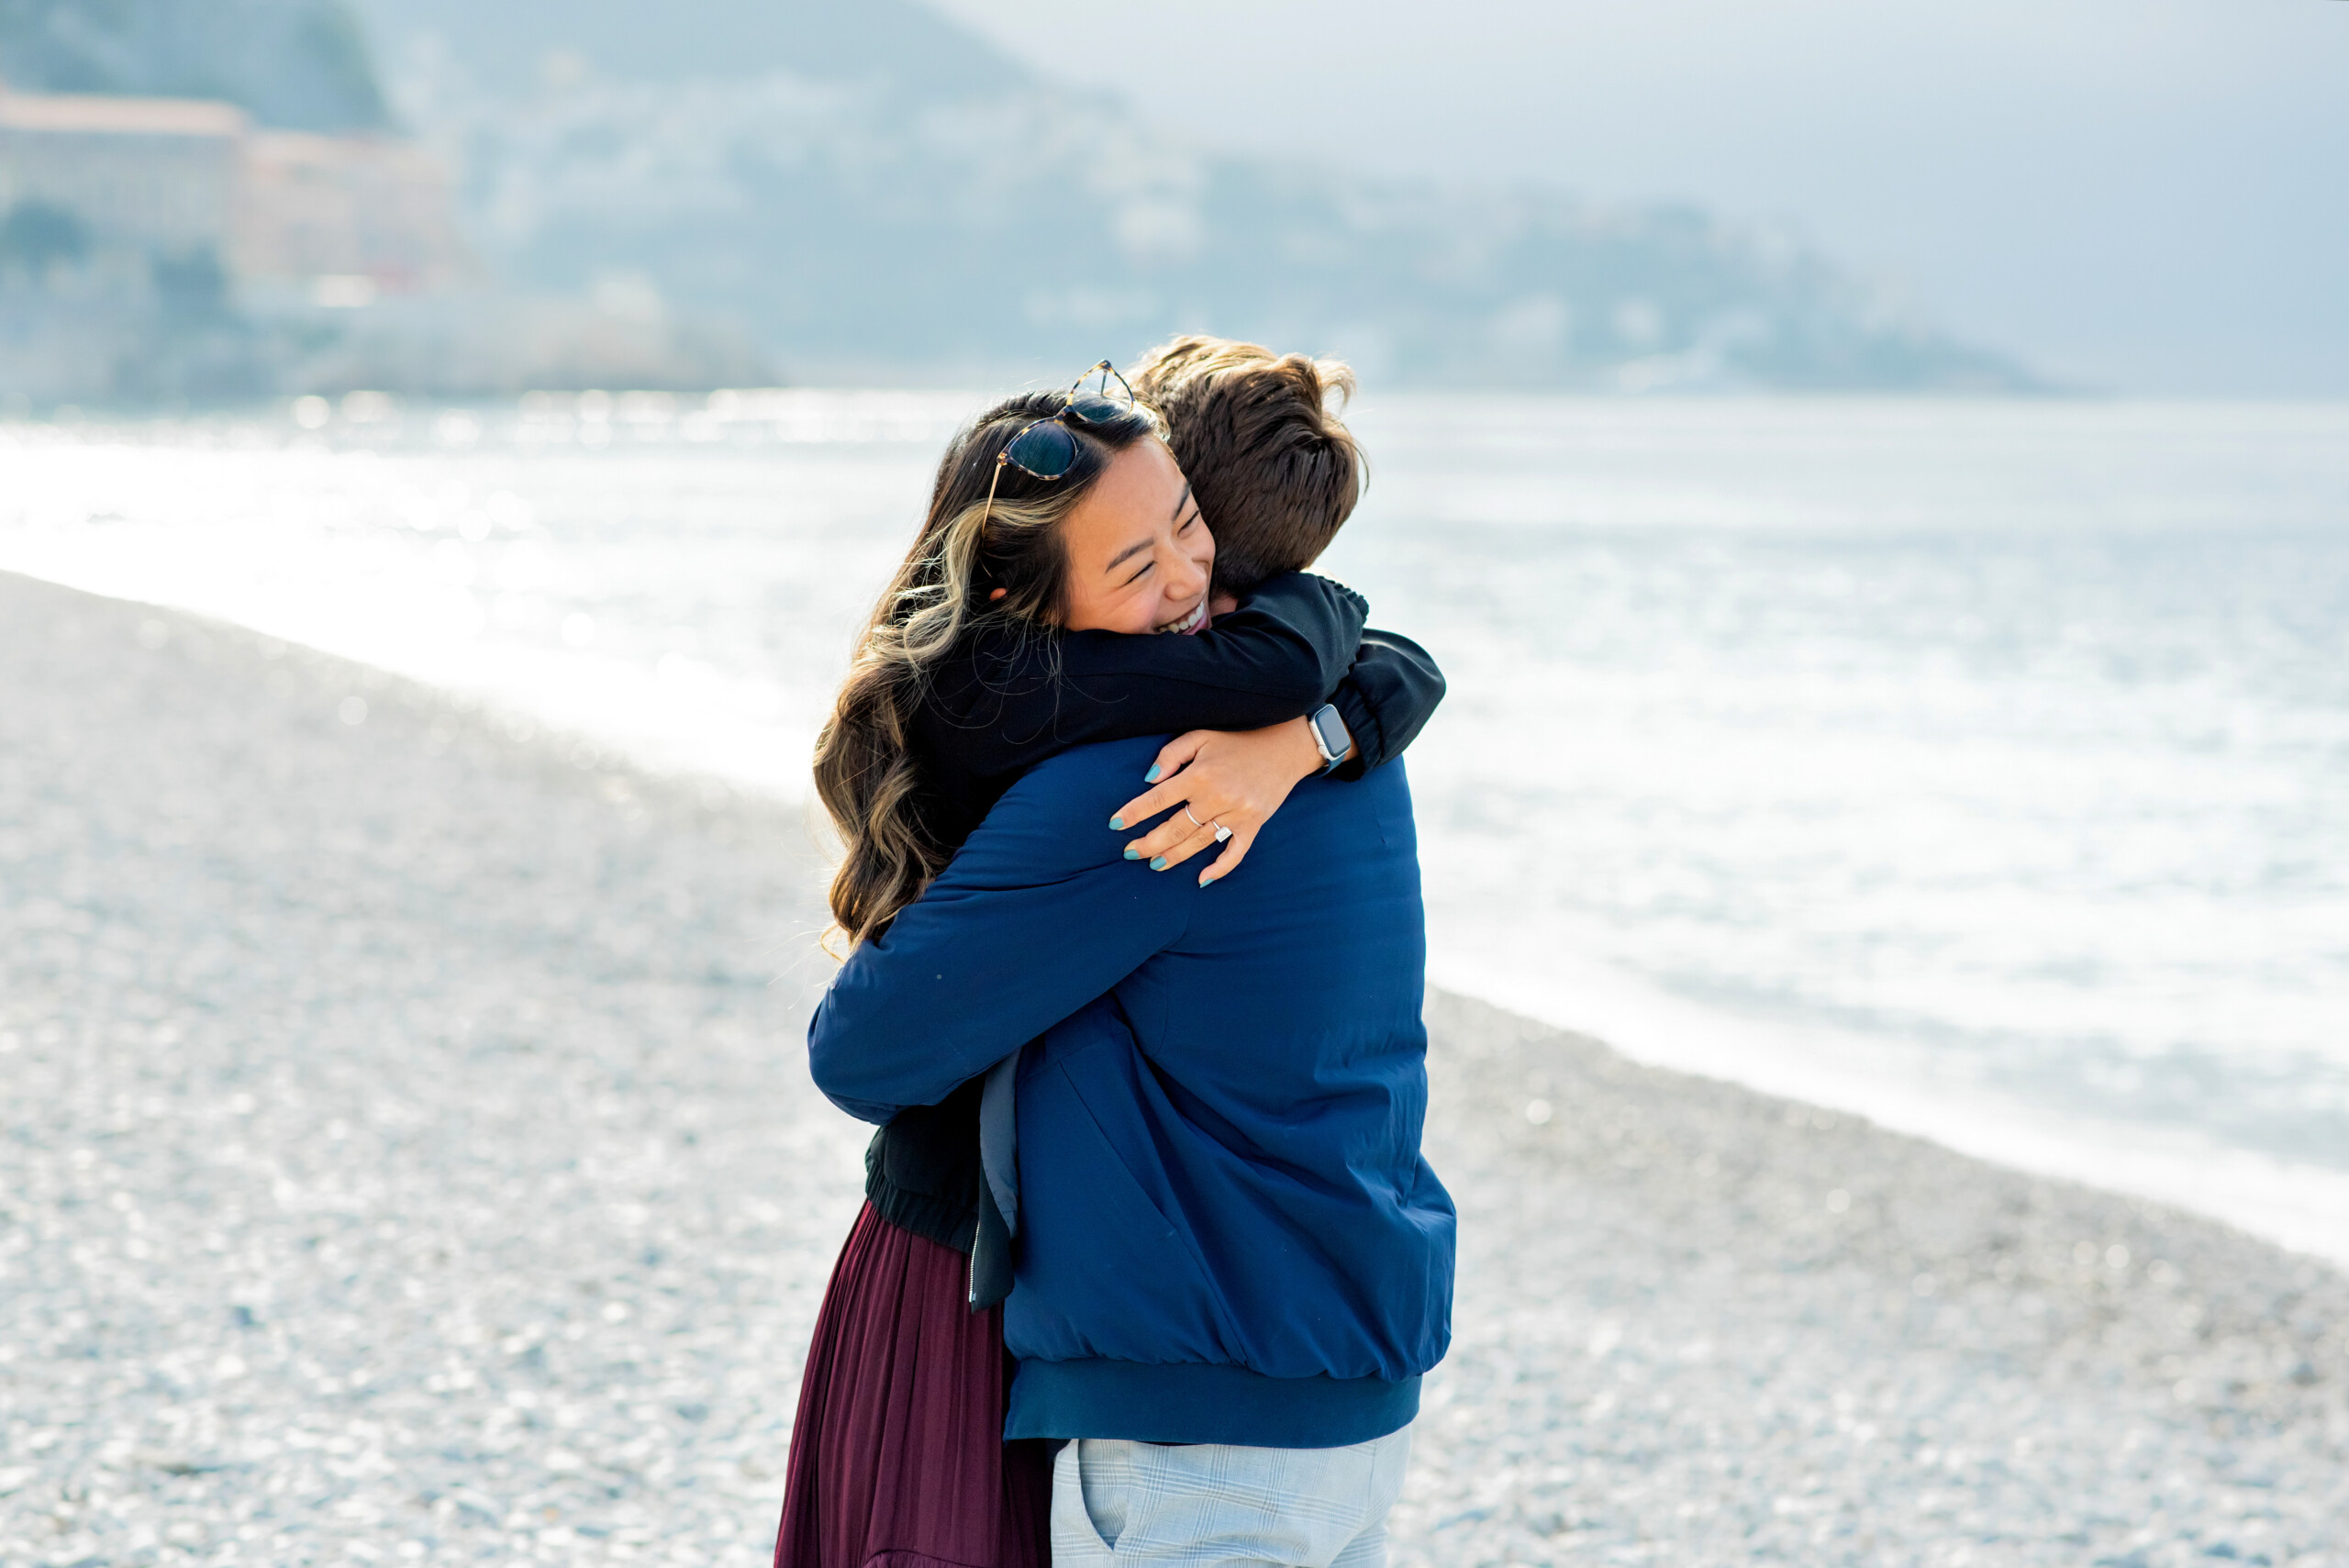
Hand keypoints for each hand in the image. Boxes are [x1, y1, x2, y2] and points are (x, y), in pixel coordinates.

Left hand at [1108, 719, 1324, 884]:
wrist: (1284, 748)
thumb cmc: (1237, 741)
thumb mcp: (1201, 736)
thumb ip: (1172, 754)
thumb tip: (1149, 779)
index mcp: (1199, 775)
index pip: (1157, 799)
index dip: (1133, 813)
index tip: (1115, 825)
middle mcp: (1216, 798)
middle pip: (1175, 828)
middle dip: (1148, 842)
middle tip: (1130, 852)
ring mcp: (1237, 814)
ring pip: (1198, 842)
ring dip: (1173, 856)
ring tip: (1154, 864)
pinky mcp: (1253, 825)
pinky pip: (1235, 853)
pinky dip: (1219, 868)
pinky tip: (1202, 878)